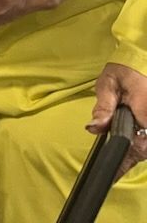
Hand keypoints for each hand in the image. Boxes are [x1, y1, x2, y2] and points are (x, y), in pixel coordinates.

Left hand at [87, 63, 146, 178]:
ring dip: (132, 155)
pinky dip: (137, 148)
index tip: (112, 171)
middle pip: (144, 149)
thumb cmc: (123, 71)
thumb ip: (103, 107)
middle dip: (128, 161)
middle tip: (111, 173)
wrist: (139, 62)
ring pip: (145, 148)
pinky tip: (124, 155)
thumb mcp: (108, 84)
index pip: (138, 140)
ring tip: (116, 167)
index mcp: (144, 108)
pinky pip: (145, 142)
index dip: (125, 157)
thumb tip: (94, 128)